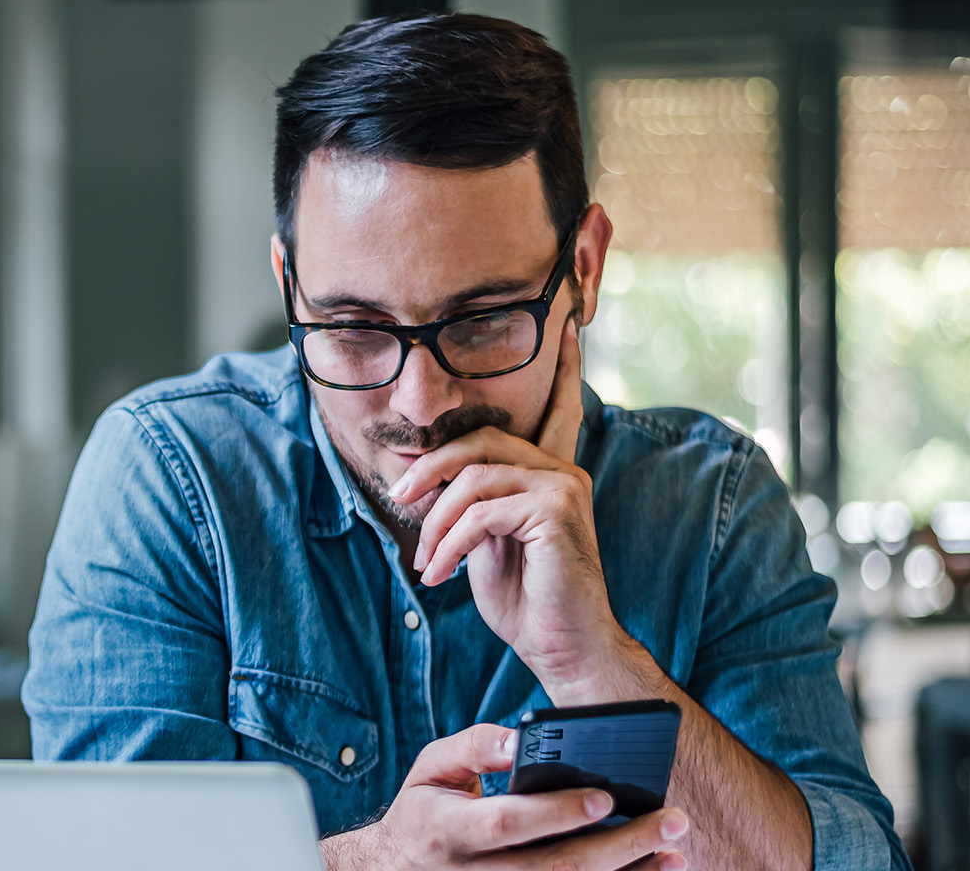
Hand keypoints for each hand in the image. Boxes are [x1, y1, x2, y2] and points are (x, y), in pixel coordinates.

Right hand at [321, 724, 690, 870]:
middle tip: (670, 819)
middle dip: (621, 845)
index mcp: (448, 831)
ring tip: (675, 850)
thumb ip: (473, 747)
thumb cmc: (425, 811)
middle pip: (557, 866)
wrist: (398, 869)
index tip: (605, 796)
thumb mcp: (430, 768)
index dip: (556, 813)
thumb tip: (519, 739)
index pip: (507, 824)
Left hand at [388, 323, 640, 696]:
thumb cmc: (524, 599)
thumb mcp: (486, 542)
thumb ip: (472, 503)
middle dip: (429, 468)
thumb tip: (433, 483)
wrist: (561, 646)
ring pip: (472, 477)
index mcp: (550, 471)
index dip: (561, 367)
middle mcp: (561, 470)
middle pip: (478, 440)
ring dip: (436, 523)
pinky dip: (449, 545)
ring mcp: (563, 486)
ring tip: (427, 562)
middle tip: (401, 500)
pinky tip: (440, 575)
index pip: (555, 409)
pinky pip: (479, 513)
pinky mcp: (556, 511)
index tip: (567, 323)